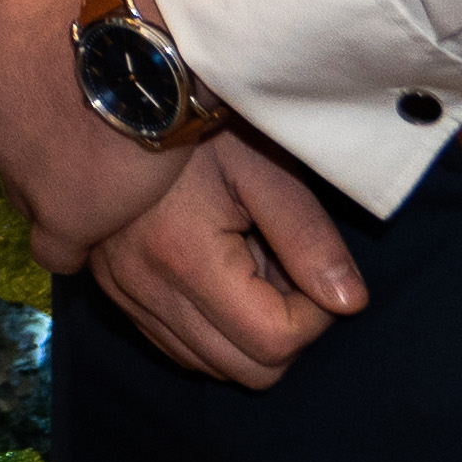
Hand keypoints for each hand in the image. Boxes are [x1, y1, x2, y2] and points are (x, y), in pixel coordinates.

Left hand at [0, 0, 192, 266]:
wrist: (149, 36)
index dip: (33, 96)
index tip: (74, 89)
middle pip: (9, 146)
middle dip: (45, 141)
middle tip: (100, 125)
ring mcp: (19, 177)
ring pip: (29, 195)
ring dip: (62, 186)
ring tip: (113, 170)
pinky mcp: (64, 218)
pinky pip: (55, 249)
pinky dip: (75, 237)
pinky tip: (105, 221)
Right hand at [86, 130, 365, 388]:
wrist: (120, 89)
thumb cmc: (199, 121)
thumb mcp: (265, 167)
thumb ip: (308, 238)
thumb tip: (349, 303)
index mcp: (182, 257)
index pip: (274, 342)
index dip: (314, 316)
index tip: (310, 264)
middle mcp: (143, 288)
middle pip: (246, 371)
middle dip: (283, 329)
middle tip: (282, 265)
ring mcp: (122, 292)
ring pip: (210, 366)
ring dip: (245, 331)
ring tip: (247, 264)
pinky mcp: (112, 290)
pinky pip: (175, 347)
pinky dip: (210, 329)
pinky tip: (217, 274)